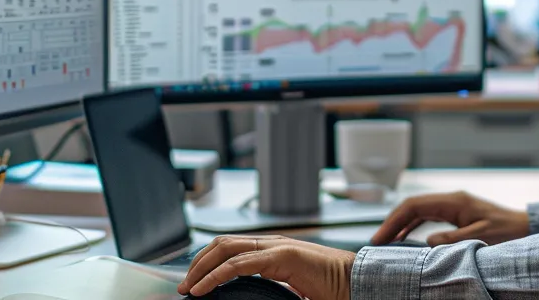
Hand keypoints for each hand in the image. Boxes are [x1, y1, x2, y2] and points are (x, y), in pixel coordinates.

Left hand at [178, 235, 353, 299]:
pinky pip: (240, 263)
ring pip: (225, 248)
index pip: (229, 248)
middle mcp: (271, 243)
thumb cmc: (329, 288)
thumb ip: (268, 287)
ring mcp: (276, 246)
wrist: (355, 283)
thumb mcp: (289, 288)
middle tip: (183, 286)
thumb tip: (246, 296)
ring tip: (189, 288)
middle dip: (197, 263)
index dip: (206, 262)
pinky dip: (217, 275)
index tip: (192, 283)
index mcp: (272, 250)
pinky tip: (204, 288)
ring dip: (201, 268)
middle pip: (221, 244)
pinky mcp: (283, 256)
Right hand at [370, 191, 530, 245]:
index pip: (414, 206)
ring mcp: (451, 205)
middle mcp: (449, 199)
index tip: (380, 236)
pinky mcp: (454, 213)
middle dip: (392, 222)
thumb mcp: (480, 237)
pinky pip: (426, 217)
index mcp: (454, 201)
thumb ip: (453, 239)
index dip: (394, 220)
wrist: (523, 227)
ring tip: (384, 241)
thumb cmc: (506, 231)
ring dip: (399, 224)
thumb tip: (427, 241)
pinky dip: (412, 226)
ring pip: (417, 211)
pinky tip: (403, 238)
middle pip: (411, 206)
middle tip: (376, 241)